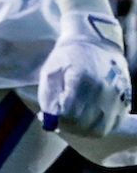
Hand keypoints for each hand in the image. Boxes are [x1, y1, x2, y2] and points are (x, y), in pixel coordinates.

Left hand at [39, 16, 131, 135]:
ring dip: (81, 130)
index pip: (69, 112)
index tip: (46, 115)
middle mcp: (104, 89)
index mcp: (83, 78)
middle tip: (56, 120)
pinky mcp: (125, 101)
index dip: (55, 119)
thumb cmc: (69, 56)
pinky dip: (97, 128)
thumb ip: (47, 94)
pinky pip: (112, 125)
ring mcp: (117, 96)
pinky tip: (85, 121)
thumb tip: (48, 116)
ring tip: (69, 121)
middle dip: (65, 126)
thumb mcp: (50, 69)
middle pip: (83, 123)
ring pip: (99, 128)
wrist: (97, 42)